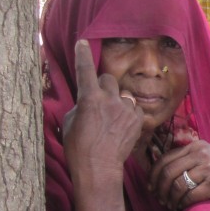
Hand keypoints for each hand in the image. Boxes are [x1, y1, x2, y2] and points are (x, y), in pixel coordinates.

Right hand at [63, 39, 142, 172]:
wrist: (99, 167)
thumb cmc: (78, 147)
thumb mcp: (71, 122)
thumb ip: (82, 105)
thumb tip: (89, 100)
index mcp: (89, 98)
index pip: (85, 70)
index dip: (83, 55)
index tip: (83, 42)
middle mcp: (110, 100)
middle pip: (108, 79)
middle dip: (102, 86)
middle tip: (98, 101)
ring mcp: (126, 109)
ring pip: (123, 94)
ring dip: (117, 101)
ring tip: (111, 119)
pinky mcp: (137, 120)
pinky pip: (134, 108)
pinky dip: (128, 113)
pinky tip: (122, 125)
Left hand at [149, 139, 209, 210]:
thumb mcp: (207, 156)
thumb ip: (187, 158)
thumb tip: (157, 172)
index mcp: (196, 146)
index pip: (165, 159)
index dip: (154, 175)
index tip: (151, 187)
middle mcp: (202, 154)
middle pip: (168, 172)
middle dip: (160, 189)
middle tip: (159, 199)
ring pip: (177, 185)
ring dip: (170, 198)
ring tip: (170, 204)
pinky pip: (190, 196)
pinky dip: (182, 204)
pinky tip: (181, 207)